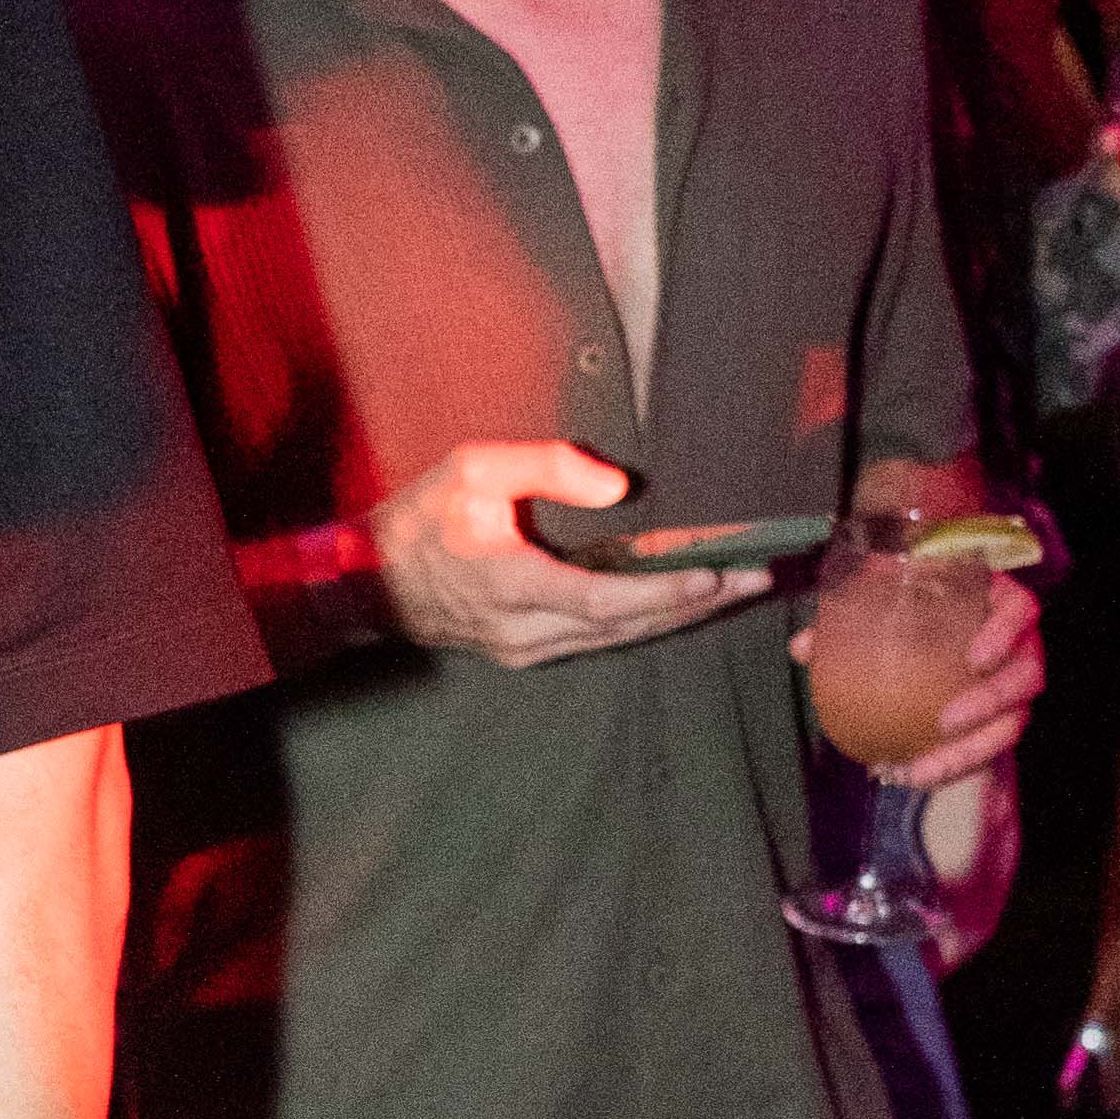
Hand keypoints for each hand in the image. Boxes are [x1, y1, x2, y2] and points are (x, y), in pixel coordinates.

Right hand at [371, 438, 764, 669]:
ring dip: (676, 617)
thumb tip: (616, 485)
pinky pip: (596, 640)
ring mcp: (524, 649)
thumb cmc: (418, 520)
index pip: (604, 599)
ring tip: (732, 590)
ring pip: (616, 640)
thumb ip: (544, 466)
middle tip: (755, 580)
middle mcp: (524, 631)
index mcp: (512, 585)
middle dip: (694, 604)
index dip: (663, 592)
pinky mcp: (524, 652)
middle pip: (626, 627)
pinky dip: (642, 622)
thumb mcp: (472, 468)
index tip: (715, 574)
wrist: (364, 583)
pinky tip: (676, 604)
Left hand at [806, 565, 1047, 793]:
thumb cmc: (920, 595)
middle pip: (1025, 678)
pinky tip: (911, 778)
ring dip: (970, 753)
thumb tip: (803, 647)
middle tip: (946, 722)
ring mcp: (1017, 684)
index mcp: (1003, 603)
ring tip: (922, 771)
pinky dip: (953, 766)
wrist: (943, 607)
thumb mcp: (888, 591)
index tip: (975, 659)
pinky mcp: (1005, 717)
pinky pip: (987, 747)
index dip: (1003, 634)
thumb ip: (851, 609)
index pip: (1020, 613)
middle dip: (990, 704)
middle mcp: (1022, 645)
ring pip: (1011, 724)